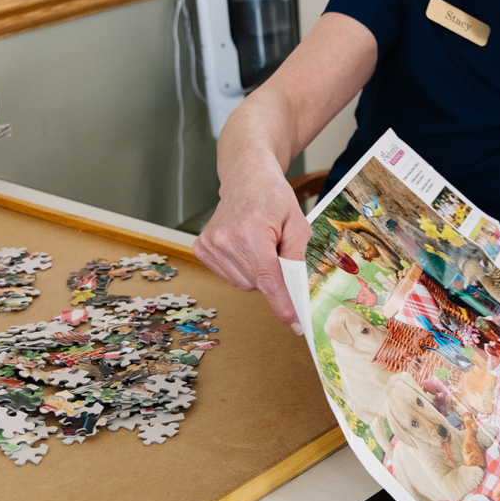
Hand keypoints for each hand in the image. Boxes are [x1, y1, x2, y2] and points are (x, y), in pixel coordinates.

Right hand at [193, 168, 310, 326]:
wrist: (245, 178)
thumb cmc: (273, 198)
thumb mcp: (297, 223)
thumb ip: (296, 259)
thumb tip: (296, 291)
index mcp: (251, 232)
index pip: (268, 278)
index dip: (282, 303)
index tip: (293, 322)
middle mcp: (226, 240)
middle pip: (257, 284)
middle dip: (272, 275)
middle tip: (274, 249)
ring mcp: (210, 245)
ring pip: (243, 283)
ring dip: (255, 272)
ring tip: (257, 243)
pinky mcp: (201, 248)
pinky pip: (229, 276)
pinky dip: (241, 268)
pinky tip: (242, 247)